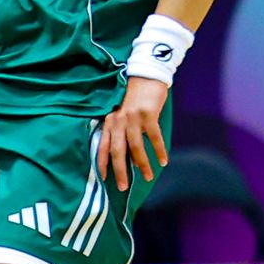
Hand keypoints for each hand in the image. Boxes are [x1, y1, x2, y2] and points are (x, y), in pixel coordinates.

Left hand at [102, 76, 170, 191]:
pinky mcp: (148, 115)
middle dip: (120, 171)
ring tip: (148, 177)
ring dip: (143, 164)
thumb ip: (119, 131)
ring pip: (136, 147)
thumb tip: (124, 156)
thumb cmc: (134, 98)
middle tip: (123, 187)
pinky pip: (154, 138)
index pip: (102, 146)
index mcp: (109, 122)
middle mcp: (118, 121)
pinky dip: (159, 151)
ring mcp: (133, 118)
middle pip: (117, 151)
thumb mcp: (121, 114)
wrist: (146, 76)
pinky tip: (163, 161)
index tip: (102, 179)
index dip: (101, 163)